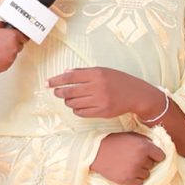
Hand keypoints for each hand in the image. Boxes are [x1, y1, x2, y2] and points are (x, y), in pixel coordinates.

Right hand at [0, 22, 26, 77]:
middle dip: (12, 43)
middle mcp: (13, 48)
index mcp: (12, 36)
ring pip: (13, 54)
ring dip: (6, 52)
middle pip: (19, 45)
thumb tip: (3, 25)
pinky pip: (7, 62)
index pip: (24, 36)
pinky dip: (2, 60)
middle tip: (0, 42)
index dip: (18, 35)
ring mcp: (10, 59)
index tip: (15, 35)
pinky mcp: (5, 68)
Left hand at [47, 67, 163, 118]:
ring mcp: (100, 101)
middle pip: (69, 91)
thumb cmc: (118, 80)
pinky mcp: (103, 112)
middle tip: (56, 92)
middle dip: (59, 92)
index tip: (47, 83)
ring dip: (68, 101)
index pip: (70, 77)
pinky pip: (82, 113)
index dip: (56, 80)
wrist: (136, 94)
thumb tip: (65, 73)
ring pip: (74, 103)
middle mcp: (98, 87)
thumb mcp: (102, 71)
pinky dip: (76, 110)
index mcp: (96, 74)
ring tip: (69, 99)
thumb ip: (83, 72)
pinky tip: (78, 106)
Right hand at [90, 132, 164, 184]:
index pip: (161, 156)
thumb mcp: (131, 135)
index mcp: (144, 146)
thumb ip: (145, 140)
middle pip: (152, 165)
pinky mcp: (128, 180)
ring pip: (146, 175)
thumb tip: (156, 147)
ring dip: (140, 171)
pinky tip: (127, 171)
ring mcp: (134, 171)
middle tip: (135, 158)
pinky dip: (135, 179)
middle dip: (146, 162)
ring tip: (130, 165)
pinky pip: (139, 183)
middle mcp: (141, 159)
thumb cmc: (115, 142)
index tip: (151, 156)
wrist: (96, 152)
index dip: (156, 155)